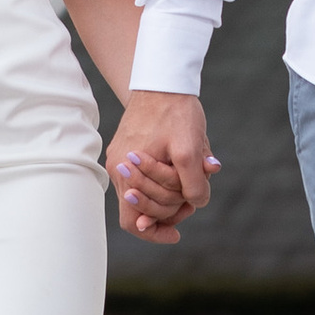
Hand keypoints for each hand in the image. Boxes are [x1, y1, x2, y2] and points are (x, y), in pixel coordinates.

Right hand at [108, 92, 216, 241]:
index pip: (134, 221)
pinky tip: (185, 167)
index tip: (178, 234)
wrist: (163, 80)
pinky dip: (167, 179)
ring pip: (147, 193)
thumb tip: (195, 204)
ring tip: (193, 180)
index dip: (155, 232)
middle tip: (193, 200)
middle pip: (143, 210)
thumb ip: (192, 183)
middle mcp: (119, 168)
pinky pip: (147, 177)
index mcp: (126, 171)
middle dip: (170, 210)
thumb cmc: (176, 113)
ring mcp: (122, 159)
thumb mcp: (190, 149)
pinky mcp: (130, 150)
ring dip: (171, 193)